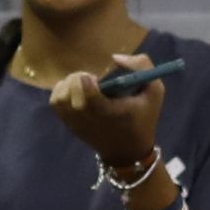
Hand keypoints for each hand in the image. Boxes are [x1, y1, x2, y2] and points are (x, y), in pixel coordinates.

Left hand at [48, 53, 164, 164]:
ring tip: (83, 89)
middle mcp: (85, 116)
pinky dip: (63, 94)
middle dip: (79, 79)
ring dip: (69, 86)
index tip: (98, 80)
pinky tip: (77, 96)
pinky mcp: (67, 124)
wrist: (128, 151)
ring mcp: (73, 121)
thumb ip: (142, 68)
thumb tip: (116, 58)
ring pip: (59, 94)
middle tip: (92, 83)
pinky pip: (56, 102)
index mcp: (106, 109)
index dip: (87, 78)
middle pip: (69, 87)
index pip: (83, 85)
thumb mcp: (154, 92)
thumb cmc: (142, 120)